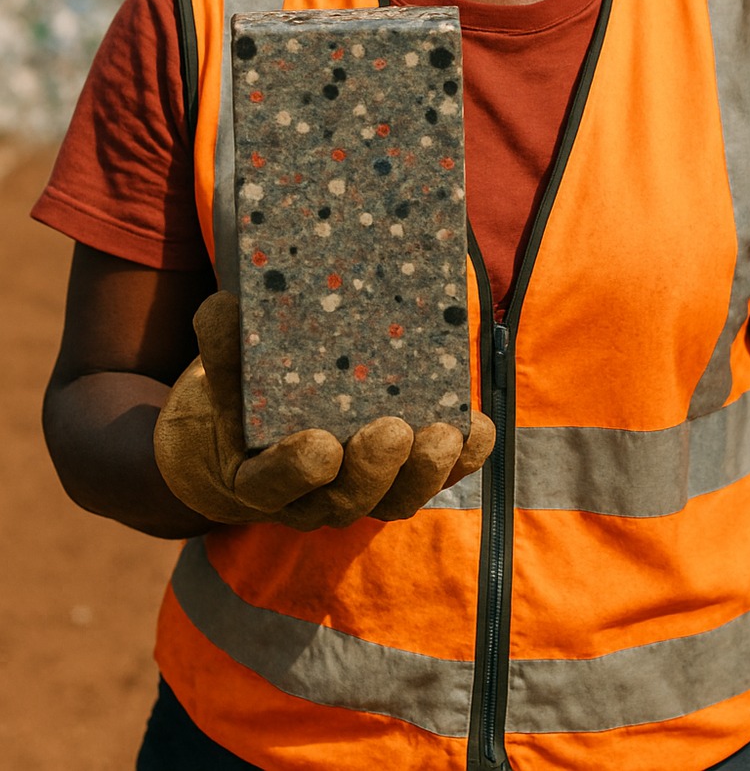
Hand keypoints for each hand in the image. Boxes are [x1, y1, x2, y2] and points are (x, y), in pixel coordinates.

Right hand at [153, 291, 493, 528]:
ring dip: (425, 471)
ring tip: (445, 435)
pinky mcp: (399, 478)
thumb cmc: (234, 406)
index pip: (273, 485)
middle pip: (347, 500)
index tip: (319, 445)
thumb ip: (222, 349)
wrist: (249, 446)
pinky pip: (435, 479)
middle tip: (393, 430)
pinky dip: (461, 459)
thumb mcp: (215, 380)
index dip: (297, 472)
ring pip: (396, 499)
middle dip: (375, 470)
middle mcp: (312, 499)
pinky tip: (478, 428)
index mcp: (257, 478)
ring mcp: (359, 493)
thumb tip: (225, 305)